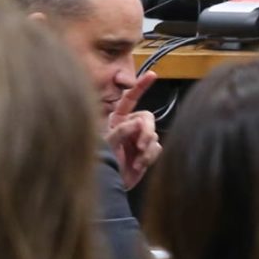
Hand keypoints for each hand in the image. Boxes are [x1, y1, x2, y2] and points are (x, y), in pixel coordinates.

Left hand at [105, 73, 160, 188]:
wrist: (109, 183)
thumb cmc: (102, 162)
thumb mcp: (108, 144)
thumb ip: (121, 131)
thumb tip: (138, 123)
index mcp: (118, 119)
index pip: (131, 99)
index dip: (141, 86)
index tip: (153, 75)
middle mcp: (131, 126)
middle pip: (148, 118)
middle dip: (146, 131)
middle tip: (141, 144)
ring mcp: (139, 138)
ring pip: (154, 135)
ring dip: (146, 149)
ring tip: (136, 160)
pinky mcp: (148, 151)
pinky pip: (157, 148)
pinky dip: (149, 157)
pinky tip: (138, 165)